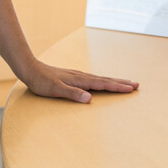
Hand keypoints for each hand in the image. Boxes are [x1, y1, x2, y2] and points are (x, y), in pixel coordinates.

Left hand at [22, 61, 138, 103]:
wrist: (31, 69)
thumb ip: (72, 94)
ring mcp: (78, 75)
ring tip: (126, 82)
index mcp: (80, 80)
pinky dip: (104, 80)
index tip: (131, 89)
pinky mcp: (74, 76)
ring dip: (114, 80)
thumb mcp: (55, 90)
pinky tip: (104, 82)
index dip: (117, 87)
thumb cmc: (41, 81)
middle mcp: (81, 76)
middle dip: (121, 83)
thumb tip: (90, 98)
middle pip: (105, 80)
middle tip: (136, 84)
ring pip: (101, 78)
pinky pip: (94, 79)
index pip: (103, 85)